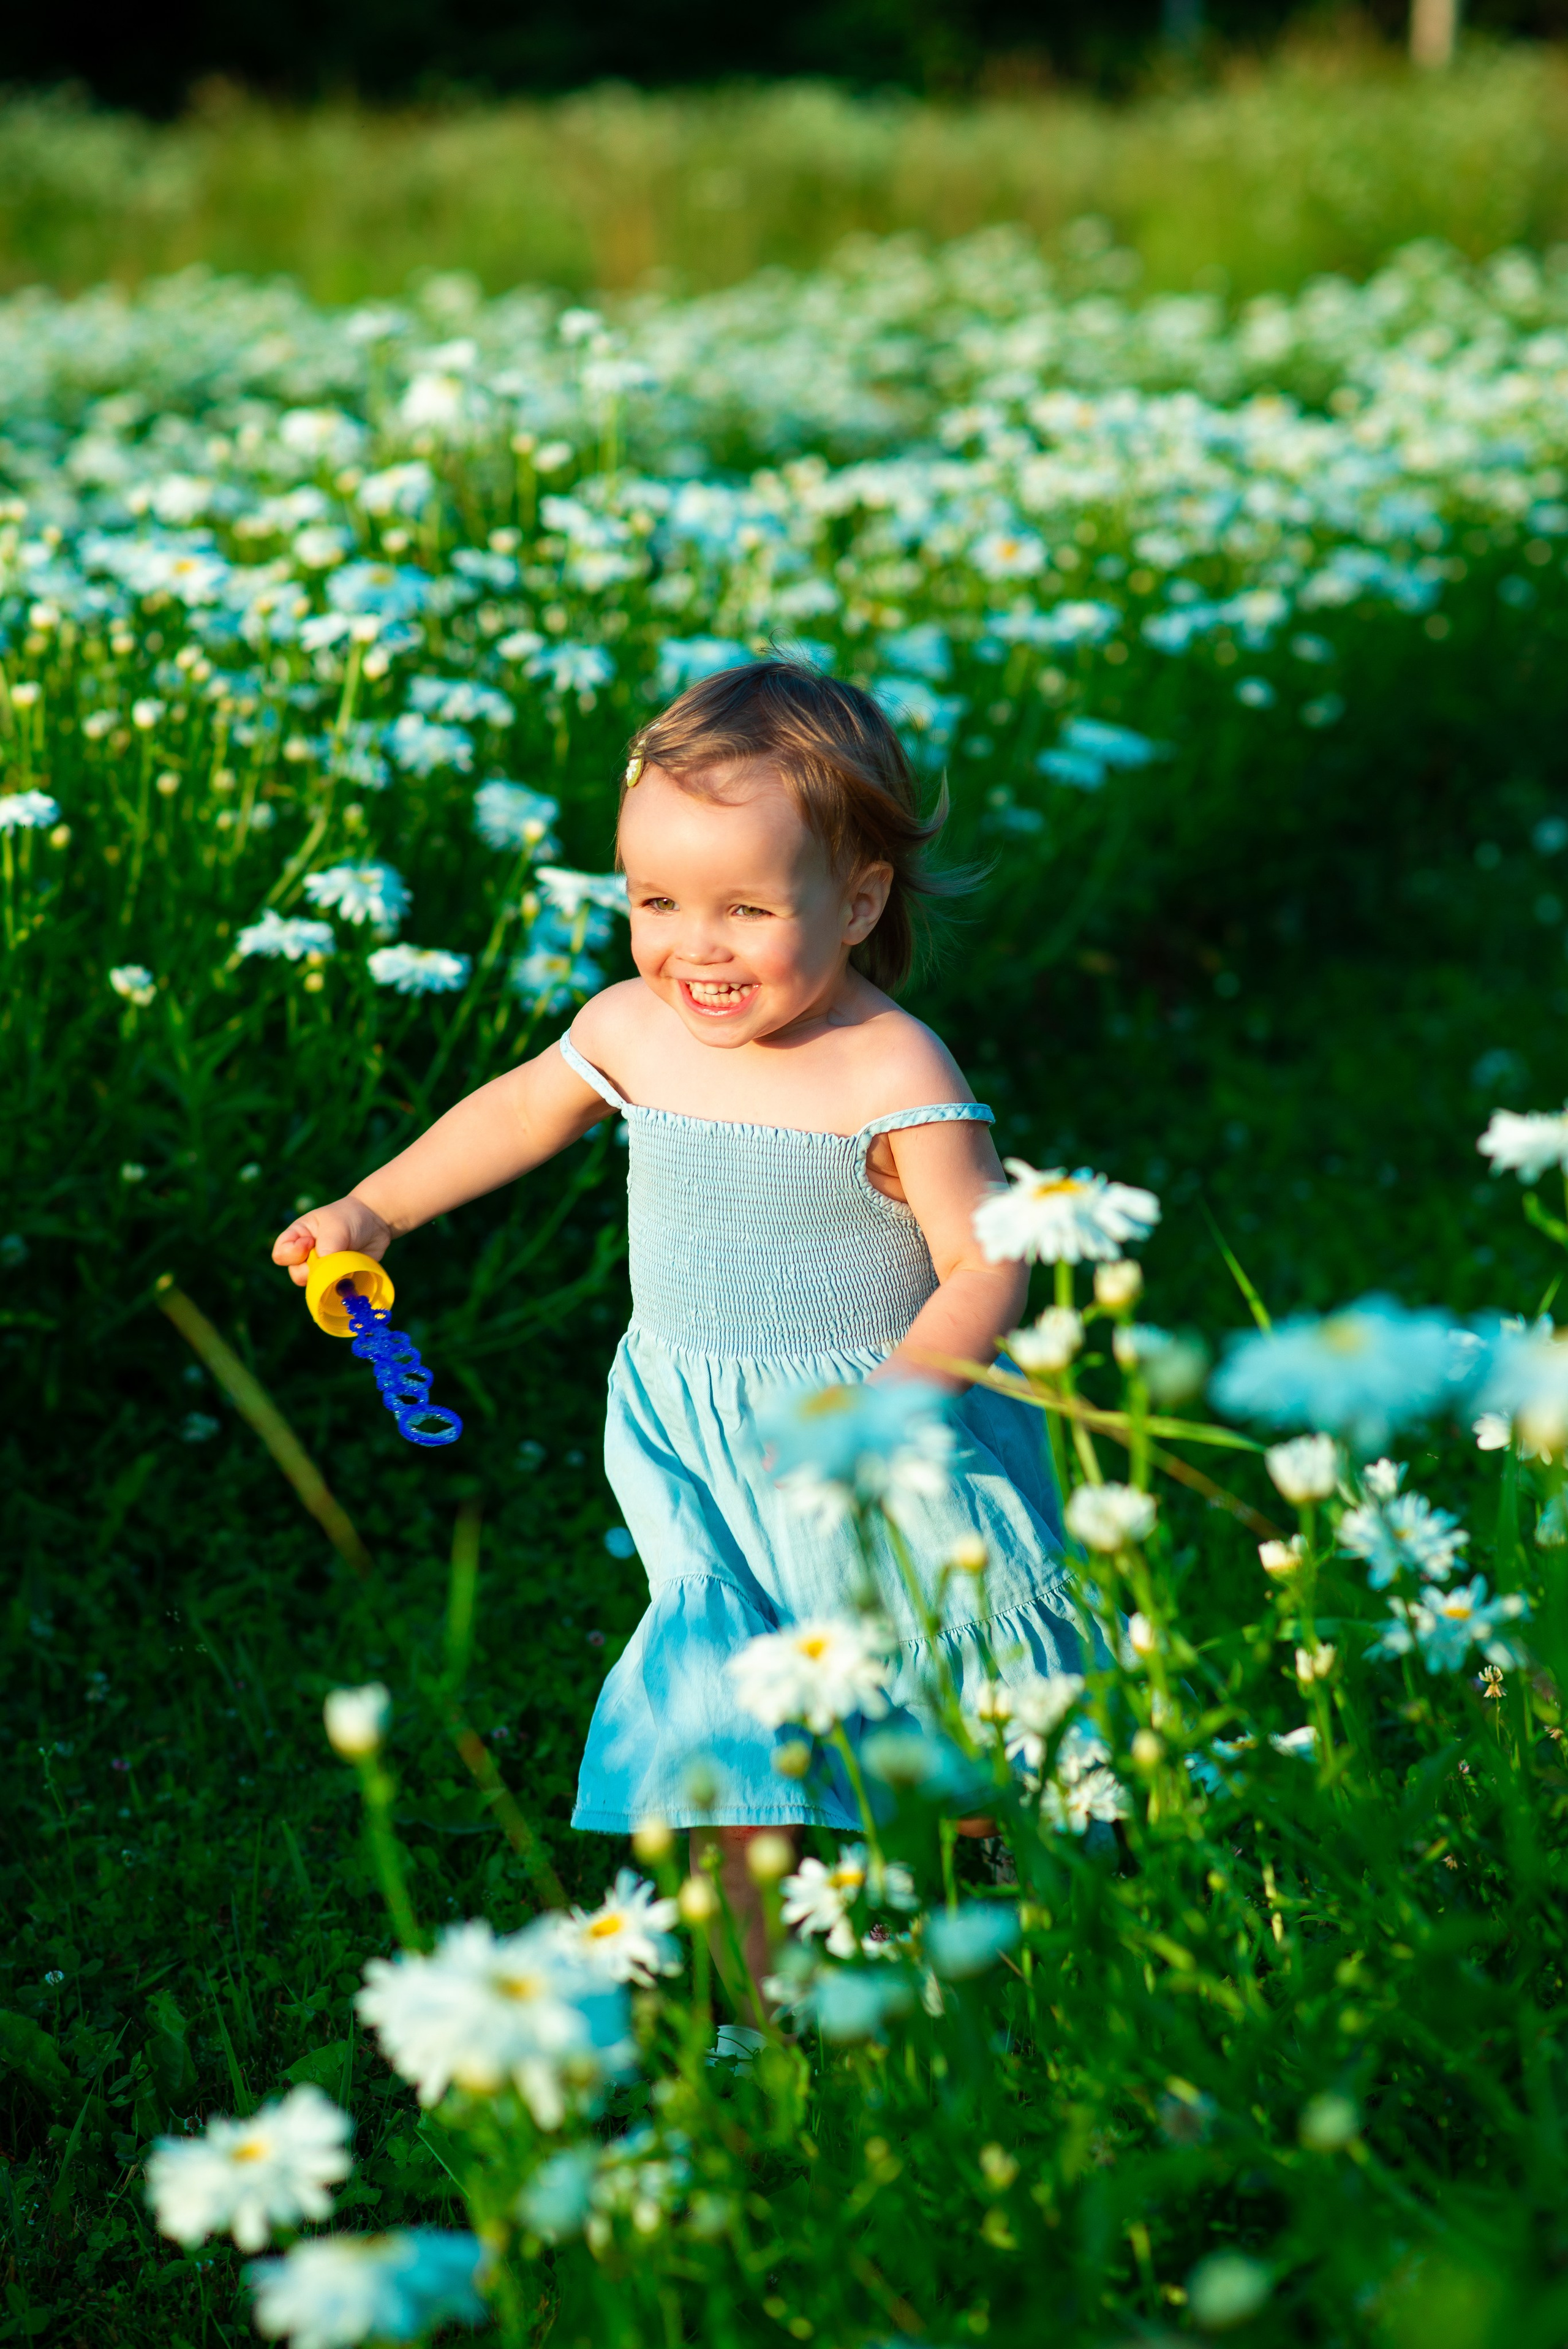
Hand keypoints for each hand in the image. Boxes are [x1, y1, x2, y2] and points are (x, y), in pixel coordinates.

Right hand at [271, 1194, 391, 1287]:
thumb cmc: (350, 1217)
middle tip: (330, 1256)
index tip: (310, 1243)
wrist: (376, 1221)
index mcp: (298, 1236)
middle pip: (296, 1273)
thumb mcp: (336, 1228)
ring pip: (313, 1285)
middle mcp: (306, 1254)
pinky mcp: (336, 1276)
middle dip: (312, 1269)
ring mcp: (321, 1267)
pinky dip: (340, 1285)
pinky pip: (332, 1289)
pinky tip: (350, 1274)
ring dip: (328, 1278)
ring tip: (344, 1262)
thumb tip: (324, 1276)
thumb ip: (327, 1251)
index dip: (292, 1254)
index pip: (281, 1254)